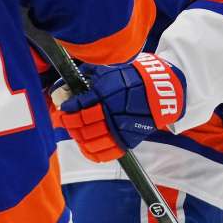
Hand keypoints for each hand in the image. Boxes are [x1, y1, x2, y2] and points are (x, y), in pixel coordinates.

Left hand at [50, 53, 186, 161]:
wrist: (158, 90)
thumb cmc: (130, 77)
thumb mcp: (108, 70)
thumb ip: (88, 76)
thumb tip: (68, 82)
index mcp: (103, 93)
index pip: (78, 106)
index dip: (67, 110)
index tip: (64, 110)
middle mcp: (109, 111)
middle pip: (82, 124)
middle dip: (70, 124)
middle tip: (66, 122)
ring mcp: (118, 127)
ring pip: (91, 140)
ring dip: (79, 138)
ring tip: (76, 133)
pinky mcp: (127, 139)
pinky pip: (106, 152)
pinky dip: (93, 152)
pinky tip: (86, 147)